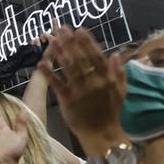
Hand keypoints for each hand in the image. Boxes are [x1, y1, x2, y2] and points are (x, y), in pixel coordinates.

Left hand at [36, 27, 127, 144]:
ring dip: (60, 53)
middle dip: (71, 42)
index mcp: (107, 78)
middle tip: (62, 28)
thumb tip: (115, 54)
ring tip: (52, 39)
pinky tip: (41, 63)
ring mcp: (80, 91)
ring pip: (69, 68)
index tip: (79, 29)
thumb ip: (119, 73)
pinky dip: (49, 73)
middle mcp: (94, 82)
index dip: (87, 42)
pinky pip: (57, 84)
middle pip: (80, 58)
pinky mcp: (67, 100)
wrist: (102, 134)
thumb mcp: (121, 91)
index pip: (96, 56)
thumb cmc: (111, 112)